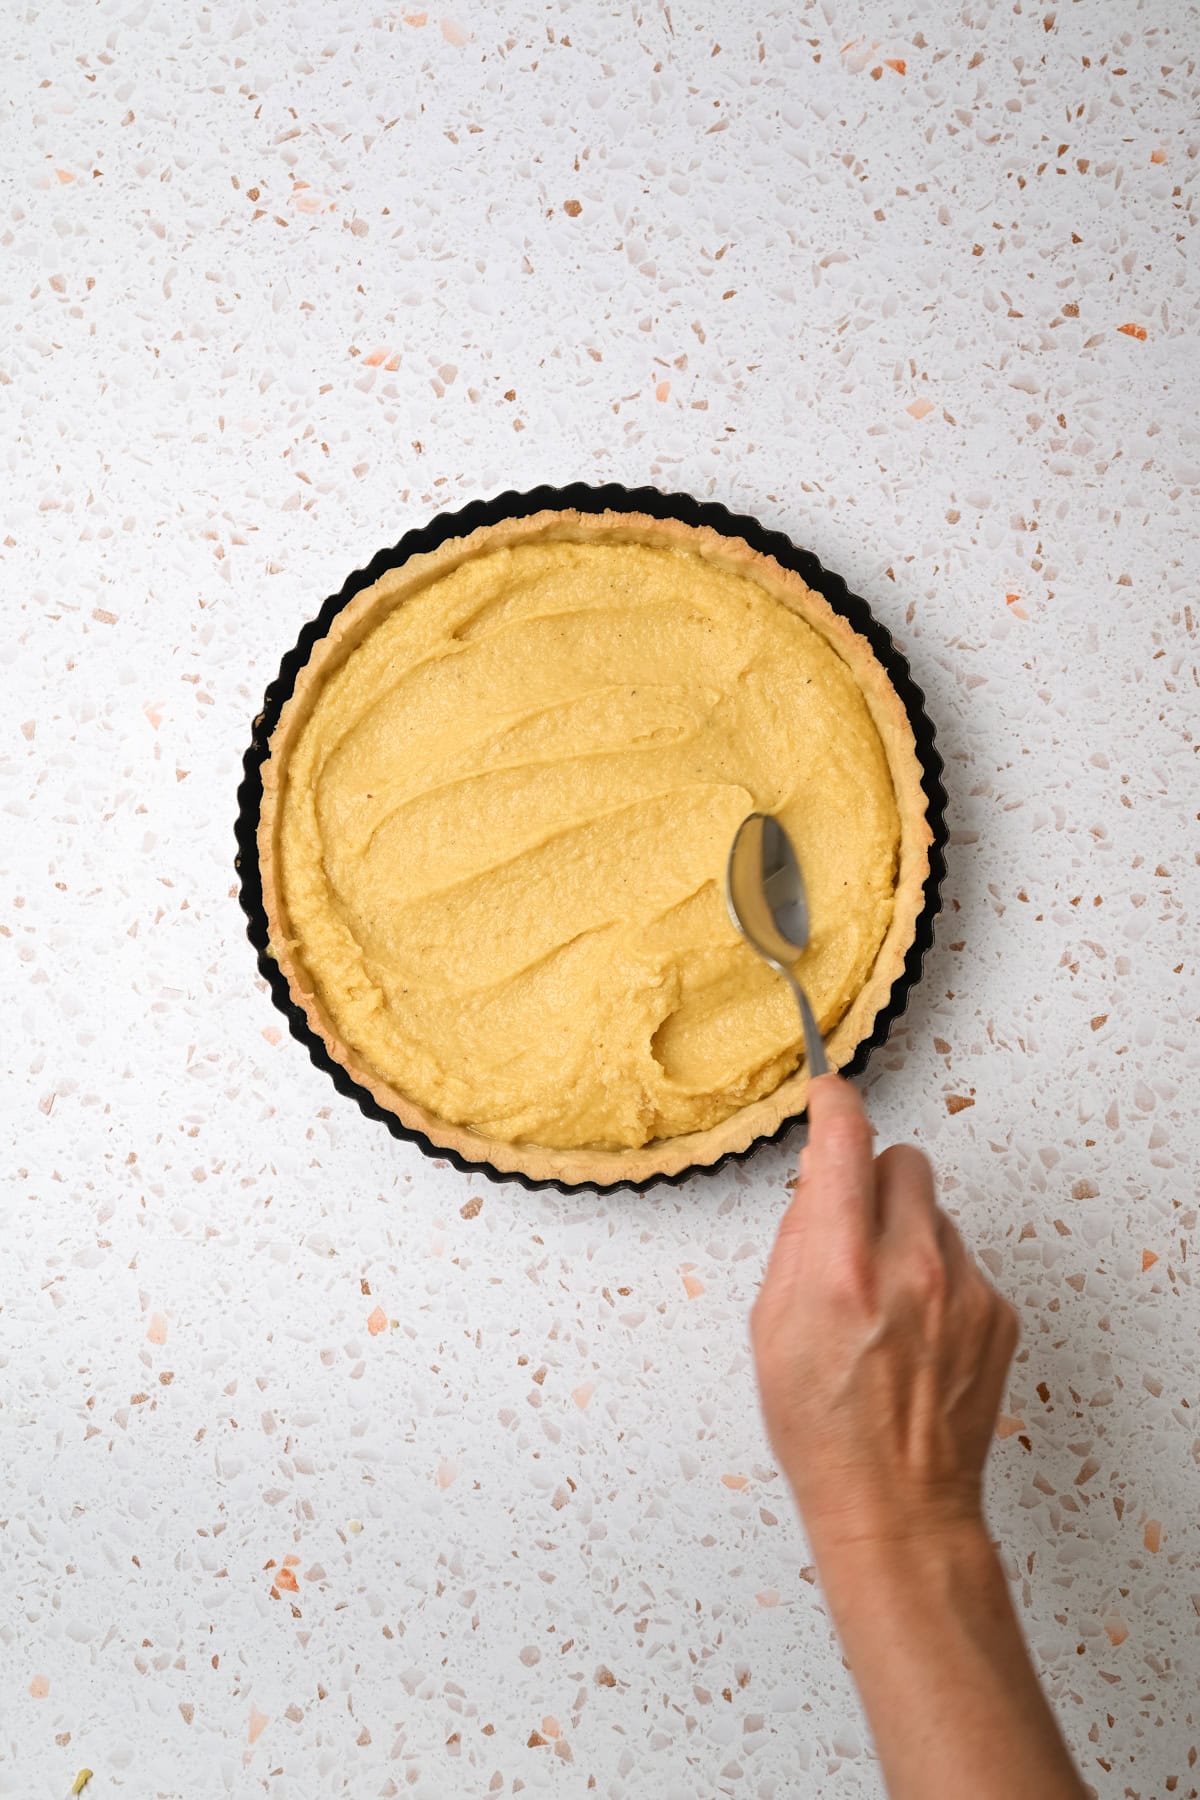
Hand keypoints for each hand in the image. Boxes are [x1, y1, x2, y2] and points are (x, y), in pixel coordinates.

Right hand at [751, 1074, 1018, 1561]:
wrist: (896, 1502)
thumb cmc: (823, 1426)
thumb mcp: (771, 1324)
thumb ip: (798, 1242)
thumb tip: (818, 1183)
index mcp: (840, 1269)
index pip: (845, 1144)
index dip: (835, 1104)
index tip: (830, 1092)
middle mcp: (909, 1268)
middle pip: (903, 1160)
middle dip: (873, 1181)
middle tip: (854, 1231)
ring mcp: (964, 1290)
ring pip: (934, 1213)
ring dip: (908, 1236)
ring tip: (885, 1304)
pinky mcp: (998, 1312)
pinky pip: (963, 1261)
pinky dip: (939, 1280)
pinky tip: (917, 1333)